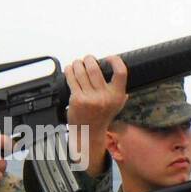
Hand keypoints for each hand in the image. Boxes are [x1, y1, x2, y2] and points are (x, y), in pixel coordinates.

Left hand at [66, 55, 127, 176]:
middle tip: (87, 59)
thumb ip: (120, 90)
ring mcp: (90, 98)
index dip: (115, 61)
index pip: (121, 72)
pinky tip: (70, 70)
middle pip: (95, 69)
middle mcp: (104, 97)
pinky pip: (71, 79)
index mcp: (117, 96)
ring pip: (81, 71)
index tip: (109, 58)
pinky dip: (69, 71)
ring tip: (78, 64)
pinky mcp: (77, 99)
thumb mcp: (117, 105)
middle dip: (89, 59)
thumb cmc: (102, 116)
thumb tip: (119, 72)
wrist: (89, 132)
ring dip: (78, 64)